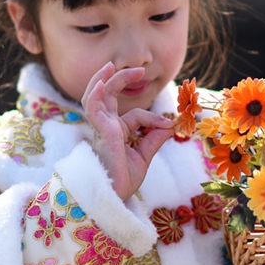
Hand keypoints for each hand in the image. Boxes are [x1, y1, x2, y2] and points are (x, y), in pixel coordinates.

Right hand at [82, 62, 173, 200]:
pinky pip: (93, 108)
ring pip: (96, 97)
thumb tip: (171, 124)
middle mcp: (106, 128)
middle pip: (108, 96)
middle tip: (138, 70)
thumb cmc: (122, 181)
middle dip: (120, 79)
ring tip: (110, 65)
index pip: (136, 116)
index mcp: (116, 133)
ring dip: (103, 79)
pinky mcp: (101, 132)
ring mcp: (101, 129)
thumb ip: (154, 138)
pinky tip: (102, 82)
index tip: (171, 126)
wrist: (113, 198)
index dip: (155, 119)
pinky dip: (96, 93)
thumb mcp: (144, 156)